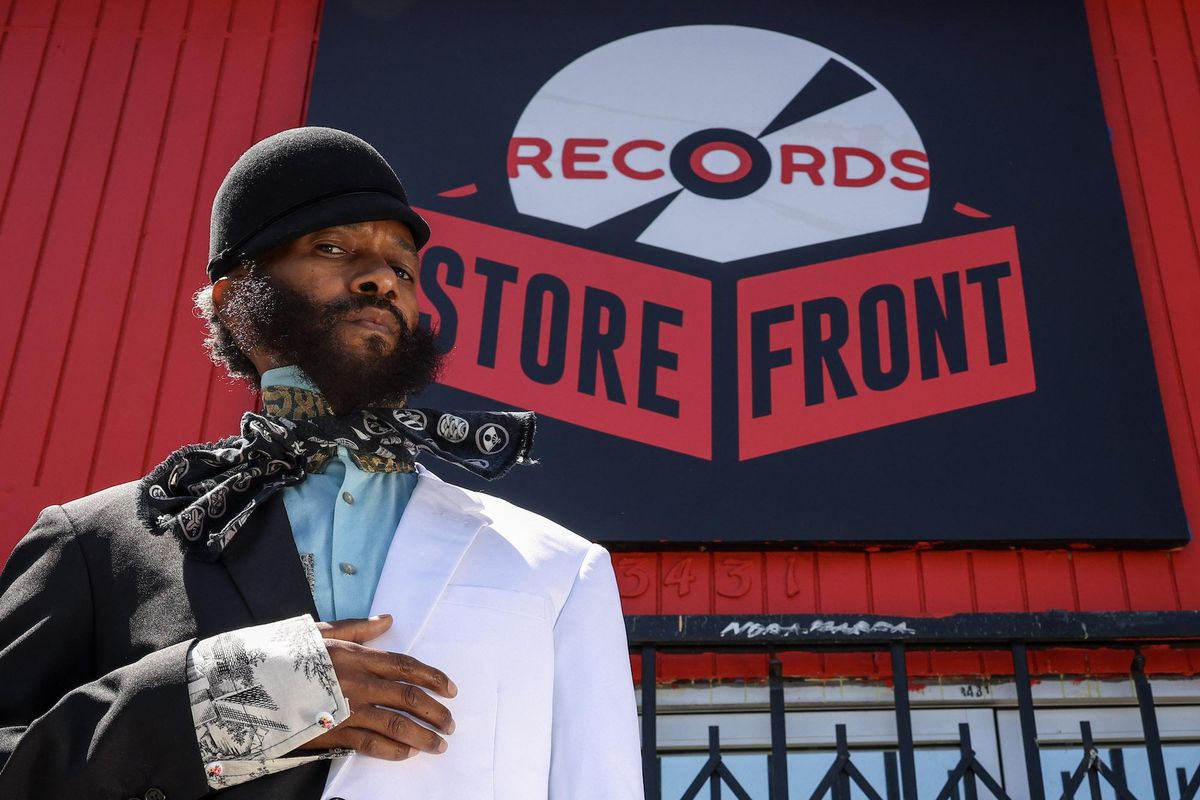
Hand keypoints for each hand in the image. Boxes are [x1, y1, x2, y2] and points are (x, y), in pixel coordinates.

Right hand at [299, 614, 456, 759]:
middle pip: (408, 697)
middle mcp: (358, 683)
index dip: (433, 678)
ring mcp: (347, 709)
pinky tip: (407, 753)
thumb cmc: (286, 654)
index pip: (406, 666)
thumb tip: (388, 619)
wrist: (248, 683)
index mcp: (357, 656)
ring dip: (422, 736)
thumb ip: (359, 628)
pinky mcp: (332, 732)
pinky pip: (370, 743)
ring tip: (439, 744)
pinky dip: (392, 750)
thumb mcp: (322, 632)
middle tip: (450, 723)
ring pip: (396, 724)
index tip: (451, 689)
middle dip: (436, 712)